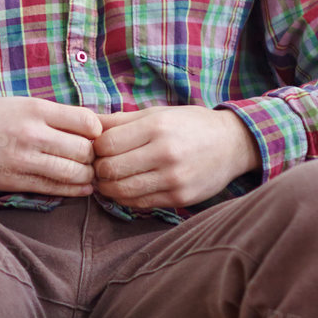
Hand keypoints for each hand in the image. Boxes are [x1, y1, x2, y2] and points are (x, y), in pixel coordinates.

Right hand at [0, 94, 103, 196]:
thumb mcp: (28, 105)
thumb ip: (59, 116)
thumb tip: (95, 129)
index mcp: (38, 110)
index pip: (86, 122)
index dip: (97, 132)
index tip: (94, 136)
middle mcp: (33, 134)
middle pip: (83, 150)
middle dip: (93, 157)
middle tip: (92, 159)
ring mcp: (24, 159)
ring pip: (72, 173)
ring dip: (86, 176)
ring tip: (87, 175)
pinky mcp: (16, 180)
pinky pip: (54, 189)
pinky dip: (74, 191)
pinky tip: (82, 189)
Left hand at [91, 104, 260, 209]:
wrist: (232, 144)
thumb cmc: (189, 125)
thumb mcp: (156, 114)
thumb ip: (119, 120)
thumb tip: (85, 124)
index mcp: (156, 127)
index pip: (105, 144)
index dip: (94, 149)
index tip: (97, 149)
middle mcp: (165, 153)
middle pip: (109, 170)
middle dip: (97, 170)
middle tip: (99, 166)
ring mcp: (174, 178)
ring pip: (121, 191)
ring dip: (107, 188)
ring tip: (109, 179)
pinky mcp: (180, 197)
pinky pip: (139, 204)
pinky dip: (126, 198)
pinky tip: (126, 188)